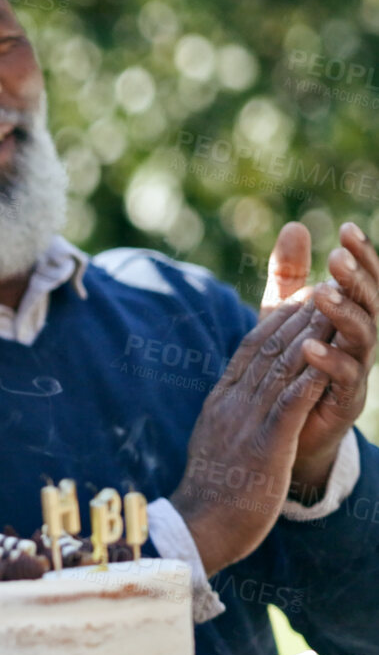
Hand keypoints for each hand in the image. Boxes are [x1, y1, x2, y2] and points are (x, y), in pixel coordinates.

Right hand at [174, 296, 333, 573]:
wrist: (199, 528)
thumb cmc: (211, 494)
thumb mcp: (216, 445)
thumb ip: (228, 418)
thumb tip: (232, 404)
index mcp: (222, 403)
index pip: (250, 351)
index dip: (276, 321)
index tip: (299, 298)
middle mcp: (233, 405)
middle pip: (269, 350)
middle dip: (299, 317)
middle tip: (324, 288)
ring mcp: (248, 423)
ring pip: (283, 369)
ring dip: (311, 337)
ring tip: (334, 310)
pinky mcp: (267, 445)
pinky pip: (291, 404)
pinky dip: (310, 377)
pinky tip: (328, 358)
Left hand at [261, 221, 378, 498]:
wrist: (290, 428)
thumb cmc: (293, 363)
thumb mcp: (285, 314)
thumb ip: (289, 274)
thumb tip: (294, 226)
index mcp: (352, 317)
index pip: (364, 281)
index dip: (362, 256)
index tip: (347, 229)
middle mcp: (362, 342)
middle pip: (371, 304)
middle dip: (357, 279)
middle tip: (337, 258)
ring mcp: (357, 371)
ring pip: (363, 338)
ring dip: (345, 314)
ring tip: (324, 293)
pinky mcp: (343, 401)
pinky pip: (342, 379)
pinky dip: (328, 361)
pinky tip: (310, 346)